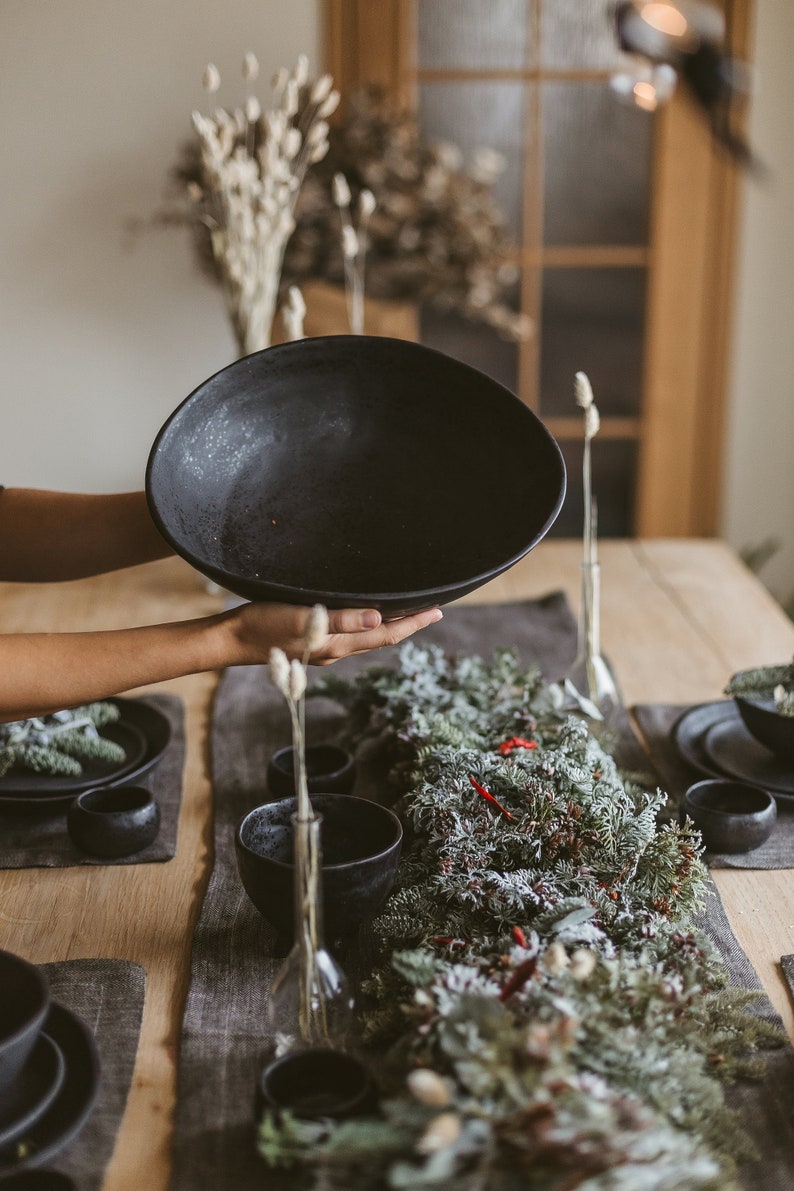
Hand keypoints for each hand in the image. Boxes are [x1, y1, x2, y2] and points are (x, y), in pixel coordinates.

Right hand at [225, 602, 442, 666]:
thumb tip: (378, 619)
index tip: (438, 612)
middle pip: (380, 637)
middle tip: (432, 609)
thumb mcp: (301, 620)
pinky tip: (366, 613)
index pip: (385, 634)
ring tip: (407, 611)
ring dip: (389, 625)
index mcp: (337, 644)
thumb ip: (339, 619)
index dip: (413, 623)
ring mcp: (323, 648)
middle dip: (408, 624)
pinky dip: (366, 623)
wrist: (231, 638)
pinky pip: (349, 634)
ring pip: (365, 637)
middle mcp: (335, 649)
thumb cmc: (262, 624)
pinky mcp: (311, 641)